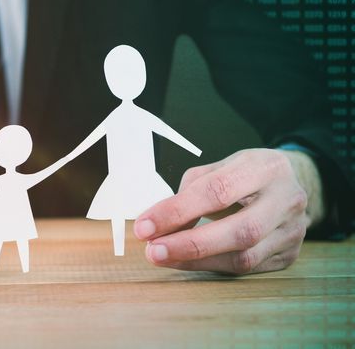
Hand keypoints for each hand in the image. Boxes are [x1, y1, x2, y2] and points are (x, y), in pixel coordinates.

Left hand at [133, 149, 322, 274]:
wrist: (289, 185)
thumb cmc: (244, 175)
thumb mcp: (218, 167)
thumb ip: (189, 192)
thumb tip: (159, 225)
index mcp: (266, 167)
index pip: (217, 191)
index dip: (177, 211)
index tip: (144, 226)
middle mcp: (287, 199)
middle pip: (240, 230)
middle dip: (190, 244)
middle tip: (153, 250)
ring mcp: (293, 230)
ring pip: (245, 257)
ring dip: (196, 261)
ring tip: (162, 256)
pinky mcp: (289, 254)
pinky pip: (246, 269)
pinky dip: (211, 266)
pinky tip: (186, 261)